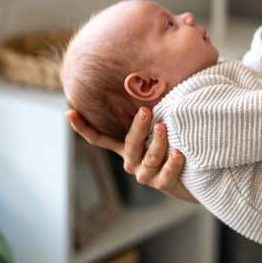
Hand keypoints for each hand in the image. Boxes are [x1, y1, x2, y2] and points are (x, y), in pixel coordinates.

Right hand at [66, 107, 198, 203]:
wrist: (191, 178)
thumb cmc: (174, 145)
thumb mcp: (161, 128)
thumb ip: (155, 112)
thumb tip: (157, 79)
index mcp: (127, 148)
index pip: (100, 139)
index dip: (84, 127)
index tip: (69, 112)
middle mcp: (132, 162)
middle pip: (130, 144)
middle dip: (137, 127)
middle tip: (146, 110)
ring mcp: (146, 175)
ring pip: (149, 158)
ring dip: (157, 142)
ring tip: (164, 127)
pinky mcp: (163, 184)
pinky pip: (166, 173)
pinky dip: (171, 163)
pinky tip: (178, 153)